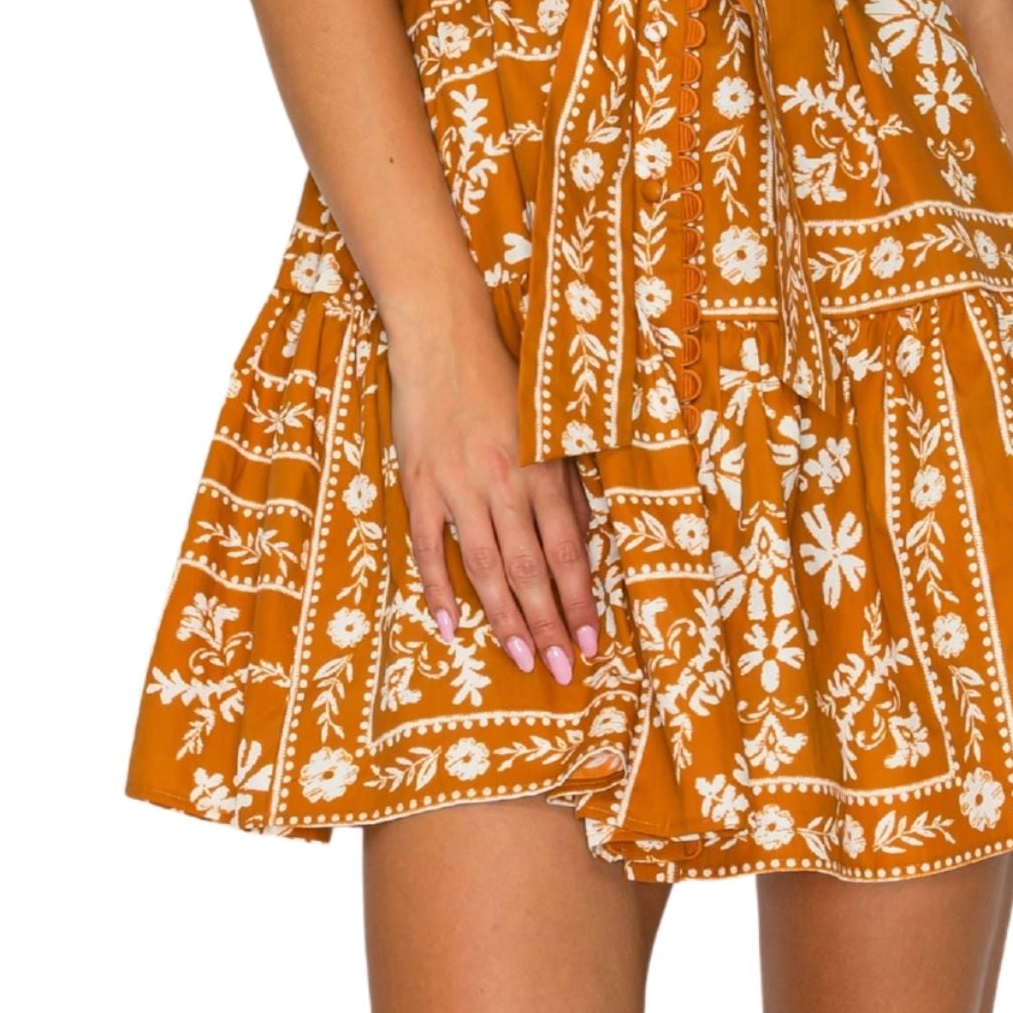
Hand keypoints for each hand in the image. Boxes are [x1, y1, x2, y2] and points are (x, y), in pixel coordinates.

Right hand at [386, 308, 602, 684]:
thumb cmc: (504, 384)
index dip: (581, 601)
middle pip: (530, 569)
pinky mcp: (420, 486)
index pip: (567, 551)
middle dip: (549, 625)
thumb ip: (566, 486)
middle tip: (562, 671)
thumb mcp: (549, 431)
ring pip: (486, 566)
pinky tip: (452, 627)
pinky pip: (430, 548)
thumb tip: (583, 543)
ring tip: (521, 660)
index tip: (592, 642)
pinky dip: (439, 590)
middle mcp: (503, 482)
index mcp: (542, 469)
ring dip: (504, 619)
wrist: (445, 342)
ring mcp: (457, 487)